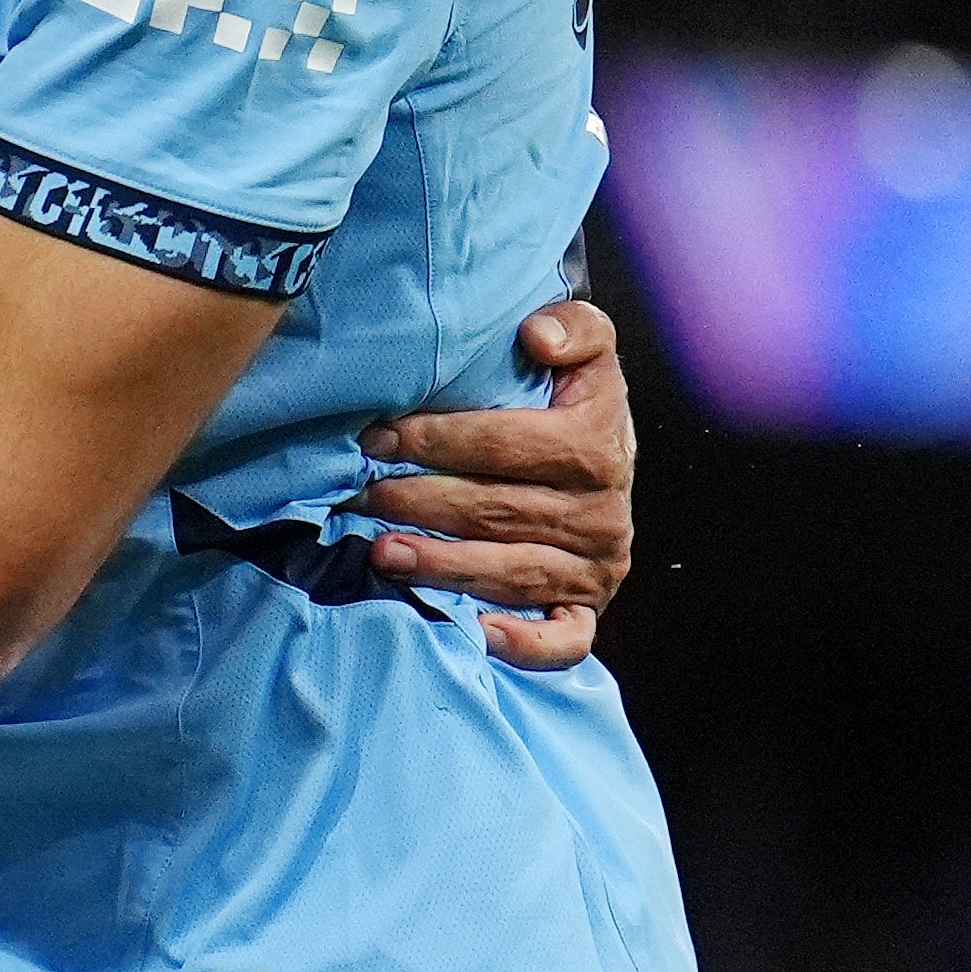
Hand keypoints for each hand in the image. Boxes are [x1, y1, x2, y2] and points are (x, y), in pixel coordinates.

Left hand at [356, 301, 638, 669]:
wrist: (610, 462)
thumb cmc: (573, 404)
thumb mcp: (587, 352)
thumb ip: (575, 329)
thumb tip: (537, 336)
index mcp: (599, 446)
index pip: (509, 445)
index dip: (440, 439)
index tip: (378, 436)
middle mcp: (602, 513)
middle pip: (500, 511)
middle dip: (422, 502)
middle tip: (361, 494)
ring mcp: (596, 568)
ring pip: (515, 574)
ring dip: (443, 566)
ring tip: (379, 553)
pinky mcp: (587, 609)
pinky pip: (564, 639)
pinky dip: (522, 642)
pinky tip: (470, 633)